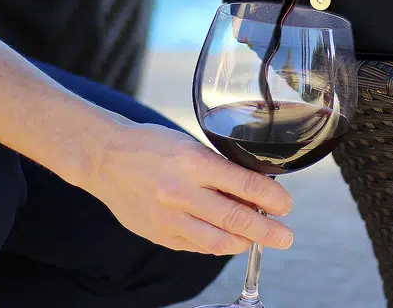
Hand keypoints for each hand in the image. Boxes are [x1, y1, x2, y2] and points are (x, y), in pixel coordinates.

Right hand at [85, 121, 293, 255]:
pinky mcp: (158, 234)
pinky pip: (196, 247)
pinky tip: (228, 241)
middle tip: (286, 237)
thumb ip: (219, 169)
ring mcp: (169, 217)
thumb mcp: (191, 145)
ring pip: (217, 240)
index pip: (244, 183)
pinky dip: (217, 246)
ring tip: (258, 240)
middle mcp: (182, 192)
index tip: (287, 205)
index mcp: (194, 162)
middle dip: (267, 230)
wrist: (106, 158)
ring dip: (244, 242)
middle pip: (235, 218)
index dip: (271, 197)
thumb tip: (252, 190)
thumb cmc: (153, 145)